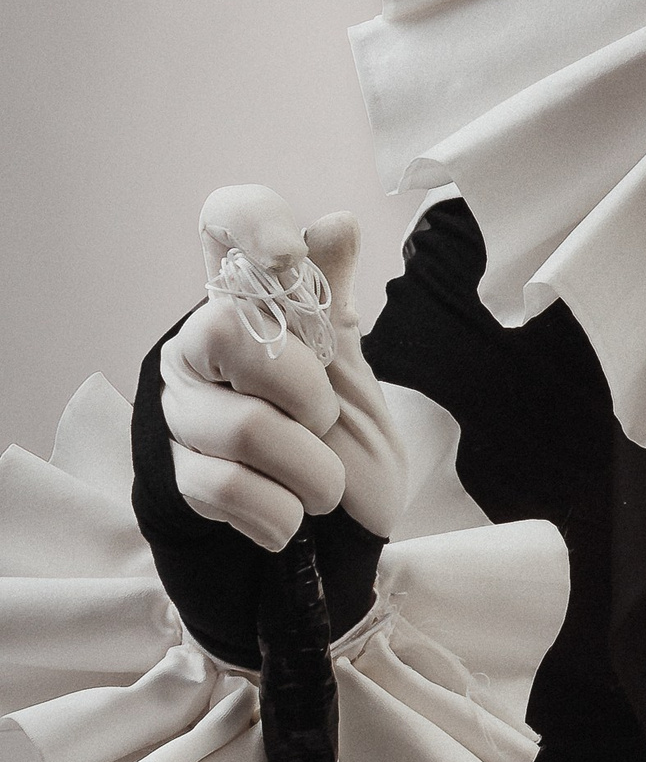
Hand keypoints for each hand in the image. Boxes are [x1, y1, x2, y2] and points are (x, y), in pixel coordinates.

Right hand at [160, 187, 408, 551]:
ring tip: (323, 486)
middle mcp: (202, 343)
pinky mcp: (175, 474)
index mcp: (249, 302)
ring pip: (243, 426)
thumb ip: (333, 301)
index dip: (250, 222)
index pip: (223, 221)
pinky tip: (290, 517)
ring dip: (310, 469)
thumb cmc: (345, 442)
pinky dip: (280, 512)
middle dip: (304, 390)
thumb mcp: (354, 371)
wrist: (339, 540)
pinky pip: (226, 486)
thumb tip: (337, 224)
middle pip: (225, 331)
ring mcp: (184, 408)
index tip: (288, 258)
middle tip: (325, 421)